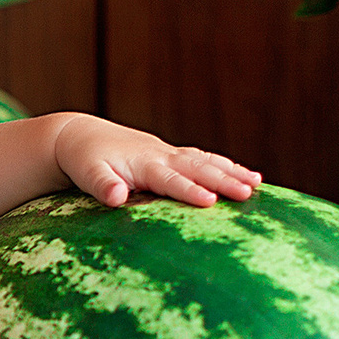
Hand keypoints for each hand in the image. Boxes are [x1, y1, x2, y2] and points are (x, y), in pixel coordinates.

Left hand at [53, 118, 261, 208]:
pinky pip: (205, 160)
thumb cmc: (84, 160)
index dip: (190, 191)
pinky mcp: (172, 155)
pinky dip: (226, 166)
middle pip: (198, 169)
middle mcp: (161, 155)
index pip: (171, 180)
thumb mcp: (88, 174)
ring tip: (257, 185)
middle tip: (248, 194)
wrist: (80, 136)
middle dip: (224, 181)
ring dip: (233, 172)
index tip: (211, 201)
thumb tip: (116, 198)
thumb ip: (103, 185)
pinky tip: (250, 177)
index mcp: (144, 164)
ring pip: (207, 161)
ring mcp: (169, 153)